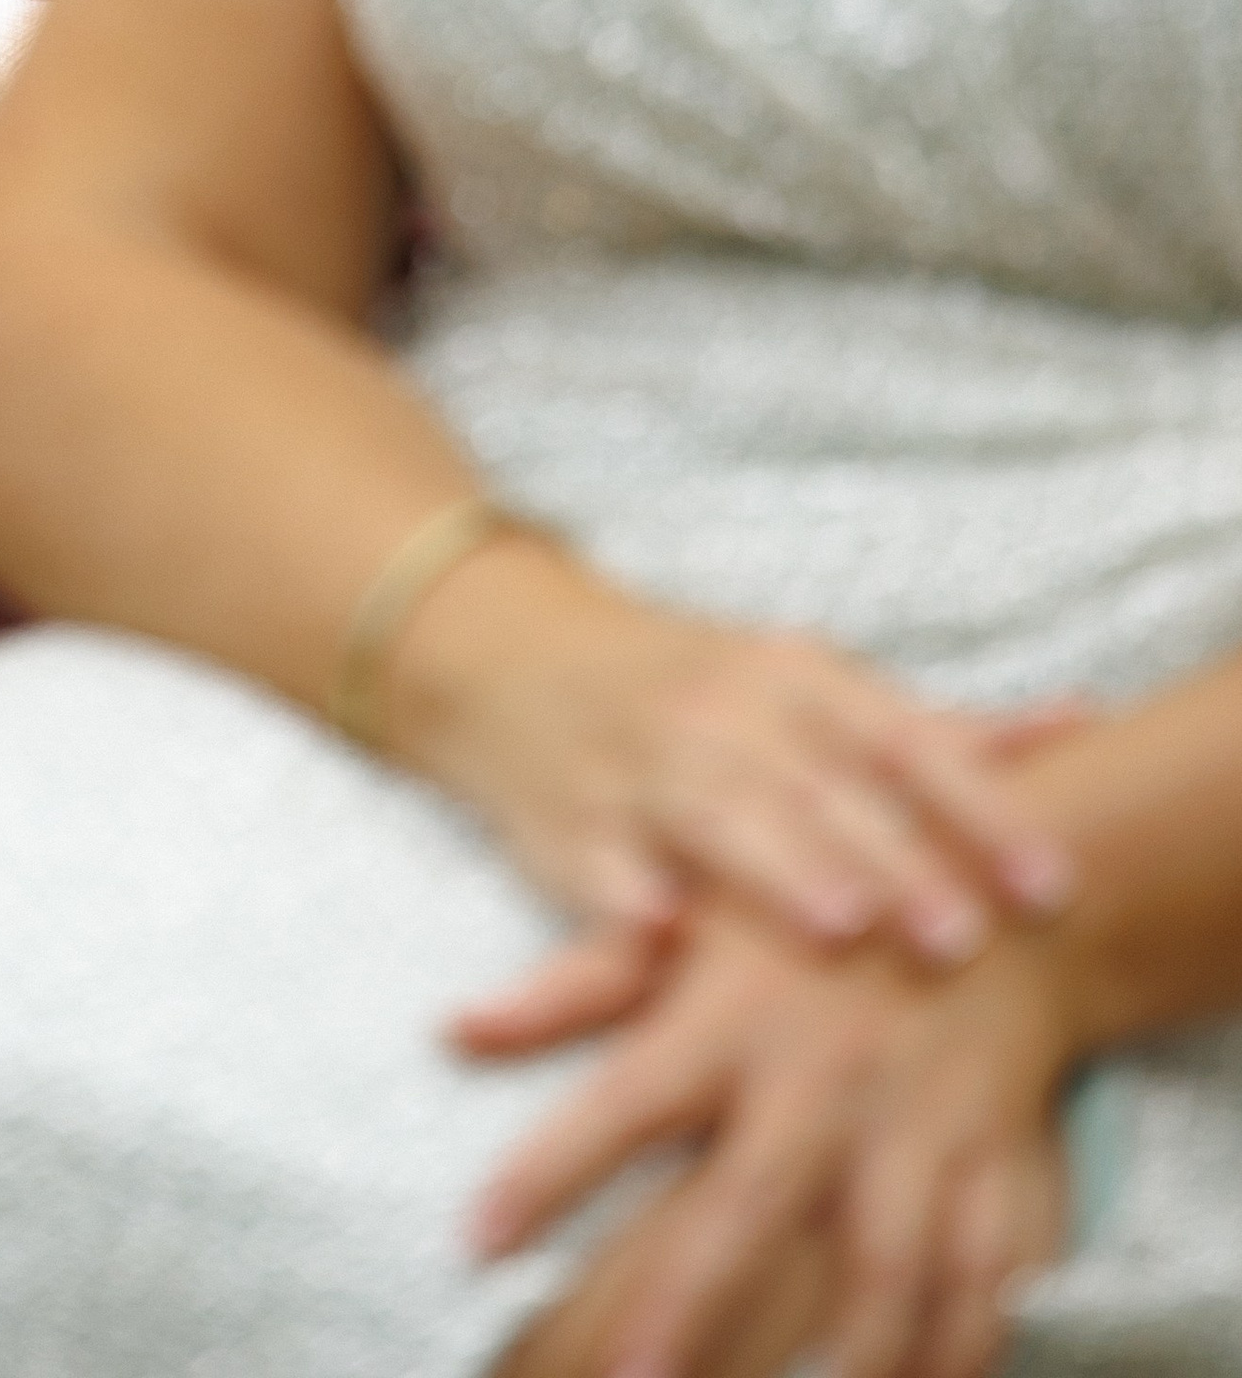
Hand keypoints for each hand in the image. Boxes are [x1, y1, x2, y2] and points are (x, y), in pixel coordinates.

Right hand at [387, 544, 1082, 964]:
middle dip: (891, 860)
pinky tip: (658, 936)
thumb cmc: (696, 689)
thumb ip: (938, 729)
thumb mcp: (812, 688)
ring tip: (839, 928)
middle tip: (962, 937)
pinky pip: (597, 863)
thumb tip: (1081, 725)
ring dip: (776, 870)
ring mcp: (635, 765)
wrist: (512, 656)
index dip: (977, 811)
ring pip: (714, 816)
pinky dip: (626, 897)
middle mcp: (718, 712)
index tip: (1049, 883)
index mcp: (790, 676)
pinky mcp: (564, 822)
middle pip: (817, 789)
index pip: (900, 741)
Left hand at [457, 902, 1074, 1377]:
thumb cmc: (806, 911)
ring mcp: (917, 1124)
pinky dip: (966, 1344)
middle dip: (688, 1306)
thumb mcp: (690, 922)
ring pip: (883, 1264)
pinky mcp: (996, 1158)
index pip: (623, 1102)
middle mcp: (822, 1077)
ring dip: (841, 1355)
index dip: (550, 1170)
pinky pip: (988, 1273)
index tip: (477, 1240)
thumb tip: (453, 1030)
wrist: (979, 876)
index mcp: (733, 1016)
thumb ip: (573, 987)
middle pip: (749, 1205)